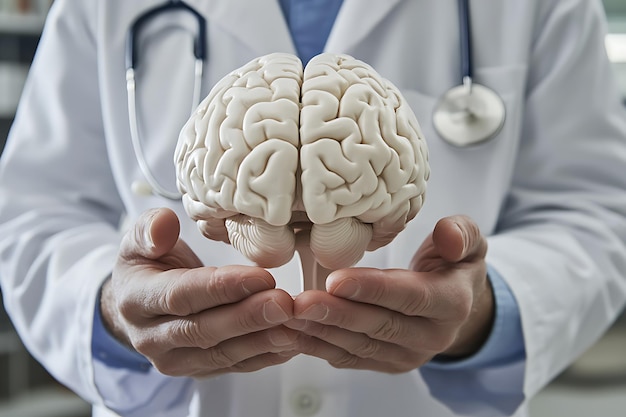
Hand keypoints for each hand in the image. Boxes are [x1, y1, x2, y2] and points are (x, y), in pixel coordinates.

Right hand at [100, 208, 298, 376]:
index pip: (181, 296)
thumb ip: (150, 229)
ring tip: (294, 323)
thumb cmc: (147, 266)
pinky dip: (266, 355)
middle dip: (248, 317)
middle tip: (284, 303)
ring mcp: (175, 360)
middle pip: (204, 330)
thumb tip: (164, 226)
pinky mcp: (199, 371)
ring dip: (262, 340)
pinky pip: (235, 365)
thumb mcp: (139, 240)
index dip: (221, 288)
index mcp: (136, 301)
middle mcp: (151, 338)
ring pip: (222, 354)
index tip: (261, 277)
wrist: (140, 305)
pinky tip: (291, 340)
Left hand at [285, 215, 492, 372]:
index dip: (373, 290)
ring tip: (290, 316)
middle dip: (337, 314)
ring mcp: (408, 355)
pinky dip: (320, 347)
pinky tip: (295, 334)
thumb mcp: (469, 242)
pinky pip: (351, 358)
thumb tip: (448, 235)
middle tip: (300, 303)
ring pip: (361, 346)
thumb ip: (461, 234)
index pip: (411, 297)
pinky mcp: (387, 364)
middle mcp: (432, 337)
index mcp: (453, 303)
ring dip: (322, 332)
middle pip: (380, 325)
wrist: (456, 303)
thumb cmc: (454, 264)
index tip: (335, 280)